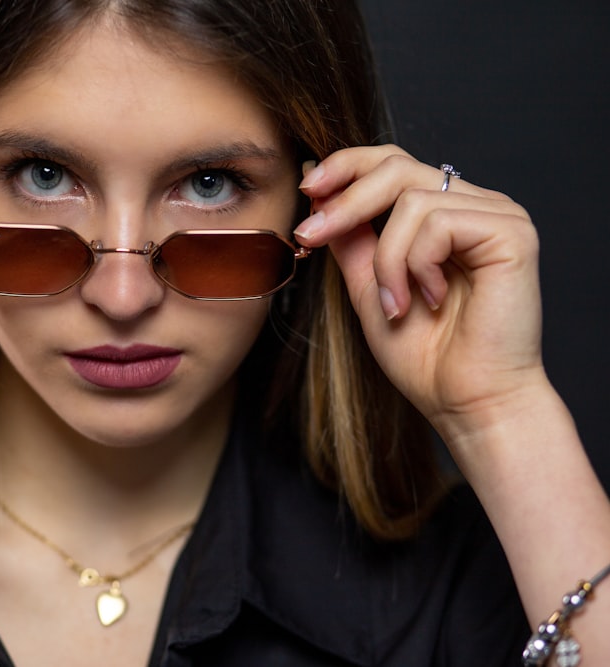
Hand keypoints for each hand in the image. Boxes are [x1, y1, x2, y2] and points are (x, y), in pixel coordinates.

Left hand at [295, 145, 546, 446]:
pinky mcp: (512, 233)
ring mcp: (497, 216)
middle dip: (345, 201)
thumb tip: (321, 194)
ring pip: (411, 200)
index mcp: (445, 213)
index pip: (392, 163)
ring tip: (395, 303)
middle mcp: (475, 205)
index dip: (346, 167)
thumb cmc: (425, 355)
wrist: (465, 401)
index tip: (307, 189)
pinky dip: (416, 265)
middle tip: (310, 235)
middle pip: (397, 166)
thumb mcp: (369, 287)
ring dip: (386, 259)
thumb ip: (352, 240)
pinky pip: (438, 223)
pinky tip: (430, 300)